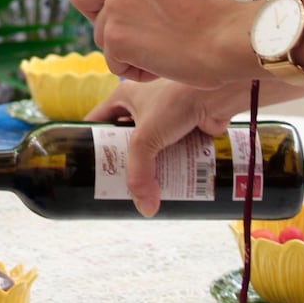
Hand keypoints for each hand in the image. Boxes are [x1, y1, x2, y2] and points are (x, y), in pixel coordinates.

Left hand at [71, 0, 250, 85]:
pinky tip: (161, 65)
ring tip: (161, 52)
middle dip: (96, 18)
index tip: (103, 0)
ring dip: (124, 50)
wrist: (231, 39)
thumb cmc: (216, 17)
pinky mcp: (116, 36)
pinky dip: (134, 70)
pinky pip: (112, 61)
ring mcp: (116, 4)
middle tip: (126, 33)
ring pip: (99, 35)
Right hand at [85, 78, 248, 216]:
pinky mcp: (185, 128)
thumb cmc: (177, 101)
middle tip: (116, 185)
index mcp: (124, 96)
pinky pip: (171, 152)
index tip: (85, 164)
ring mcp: (165, 117)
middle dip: (122, 161)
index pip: (98, 121)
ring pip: (150, 148)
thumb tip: (145, 207)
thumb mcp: (146, 137)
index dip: (89, 141)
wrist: (218, 95)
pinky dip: (169, 165)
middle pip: (124, 139)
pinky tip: (167, 182)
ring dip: (148, 167)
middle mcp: (143, 104)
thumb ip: (140, 173)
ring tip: (142, 189)